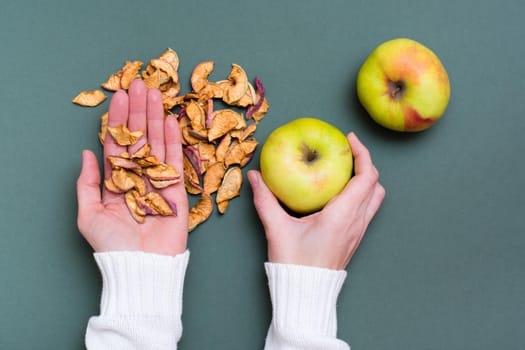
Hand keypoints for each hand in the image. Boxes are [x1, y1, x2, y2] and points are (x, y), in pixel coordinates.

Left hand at [76, 80, 188, 255]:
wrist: (142, 265)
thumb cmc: (113, 245)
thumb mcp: (89, 215)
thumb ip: (87, 183)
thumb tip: (86, 153)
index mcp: (116, 182)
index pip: (117, 145)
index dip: (118, 122)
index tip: (120, 98)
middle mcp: (137, 177)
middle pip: (138, 138)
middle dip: (138, 112)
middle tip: (140, 85)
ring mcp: (157, 181)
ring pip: (156, 143)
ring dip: (155, 118)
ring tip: (155, 94)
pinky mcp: (176, 189)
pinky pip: (175, 160)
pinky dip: (173, 140)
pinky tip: (170, 120)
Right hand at [248, 132, 384, 269]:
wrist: (306, 294)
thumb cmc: (294, 264)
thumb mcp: (277, 229)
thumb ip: (265, 200)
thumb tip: (255, 177)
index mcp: (343, 215)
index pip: (366, 177)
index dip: (362, 153)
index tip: (348, 139)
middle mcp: (357, 221)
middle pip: (375, 184)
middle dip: (365, 162)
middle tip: (346, 151)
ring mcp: (359, 231)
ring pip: (375, 198)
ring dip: (367, 179)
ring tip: (346, 169)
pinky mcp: (355, 238)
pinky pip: (368, 209)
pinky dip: (362, 194)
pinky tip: (341, 193)